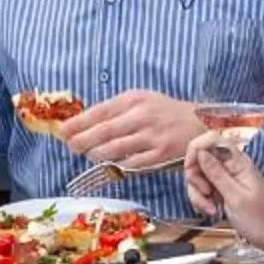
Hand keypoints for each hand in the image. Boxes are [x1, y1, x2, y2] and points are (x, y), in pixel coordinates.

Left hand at [64, 89, 205, 171]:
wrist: (200, 124)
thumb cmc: (165, 112)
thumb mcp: (142, 100)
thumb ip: (116, 110)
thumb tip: (83, 122)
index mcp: (135, 99)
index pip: (100, 112)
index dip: (78, 123)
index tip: (64, 130)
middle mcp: (142, 116)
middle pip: (103, 132)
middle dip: (82, 141)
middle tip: (71, 146)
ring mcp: (152, 137)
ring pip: (114, 149)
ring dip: (96, 154)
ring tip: (89, 154)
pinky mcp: (159, 155)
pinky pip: (130, 163)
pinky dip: (117, 164)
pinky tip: (111, 162)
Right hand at [183, 136, 263, 261]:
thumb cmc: (259, 218)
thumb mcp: (236, 197)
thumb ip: (217, 173)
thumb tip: (200, 152)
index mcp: (238, 162)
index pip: (212, 139)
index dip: (196, 149)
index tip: (190, 168)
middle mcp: (229, 166)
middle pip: (199, 158)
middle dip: (195, 178)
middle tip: (206, 193)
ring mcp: (224, 177)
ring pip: (197, 176)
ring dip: (198, 194)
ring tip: (211, 208)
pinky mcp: (219, 189)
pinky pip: (201, 189)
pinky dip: (201, 201)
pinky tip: (212, 210)